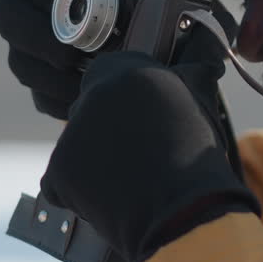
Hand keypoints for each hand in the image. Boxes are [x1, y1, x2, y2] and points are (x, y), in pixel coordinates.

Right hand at [0, 0, 82, 119]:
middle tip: (69, 51)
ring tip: (85, 82)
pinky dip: (60, 101)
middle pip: (5, 16)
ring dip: (48, 76)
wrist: (151, 37)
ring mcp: (30, 49)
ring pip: (20, 62)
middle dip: (33, 36)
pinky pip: (39, 97)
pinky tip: (84, 102)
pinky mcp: (43, 85)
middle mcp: (28, 10)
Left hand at [40, 25, 259, 261]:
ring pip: (76, 147)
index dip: (126, 102)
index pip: (110, 76)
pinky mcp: (57, 170)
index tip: (141, 121)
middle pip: (91, 112)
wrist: (184, 209)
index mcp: (125, 70)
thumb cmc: (197, 155)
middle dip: (108, 132)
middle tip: (137, 156)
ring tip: (128, 182)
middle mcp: (92, 94)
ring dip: (93, 163)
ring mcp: (71, 133)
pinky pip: (60, 182)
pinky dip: (77, 193)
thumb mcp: (200, 102)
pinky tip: (109, 200)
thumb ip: (192, 73)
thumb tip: (205, 52)